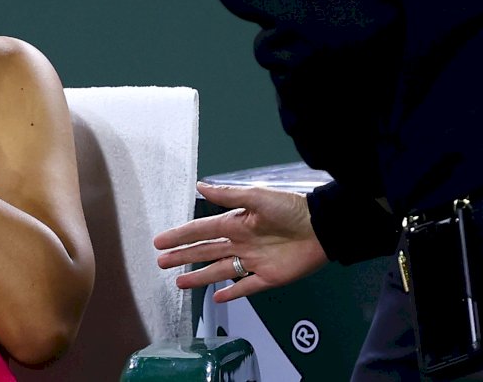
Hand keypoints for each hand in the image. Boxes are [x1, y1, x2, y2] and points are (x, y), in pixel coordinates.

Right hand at [153, 182, 328, 302]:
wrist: (322, 228)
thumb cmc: (290, 208)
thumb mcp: (257, 197)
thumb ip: (228, 195)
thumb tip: (200, 185)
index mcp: (236, 223)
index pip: (201, 230)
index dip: (180, 236)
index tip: (160, 241)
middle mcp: (240, 243)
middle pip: (205, 252)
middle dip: (183, 257)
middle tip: (161, 262)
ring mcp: (253, 262)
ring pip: (219, 271)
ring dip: (199, 276)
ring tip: (179, 282)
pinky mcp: (268, 278)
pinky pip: (245, 287)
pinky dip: (231, 292)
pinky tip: (216, 297)